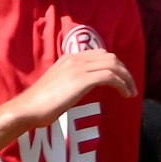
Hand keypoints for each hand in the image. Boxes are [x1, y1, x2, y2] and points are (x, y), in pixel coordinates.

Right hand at [8, 51, 136, 127]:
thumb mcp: (59, 85)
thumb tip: (84, 86)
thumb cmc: (41, 103)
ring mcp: (79, 68)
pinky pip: (110, 77)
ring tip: (131, 92)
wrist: (29, 108)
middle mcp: (75, 59)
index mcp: (70, 58)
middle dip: (124, 71)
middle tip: (131, 87)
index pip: (100, 54)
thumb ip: (72, 80)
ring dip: (127, 79)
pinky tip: (125, 95)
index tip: (122, 80)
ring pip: (113, 65)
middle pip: (110, 57)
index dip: (115, 66)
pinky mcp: (82, 80)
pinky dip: (122, 85)